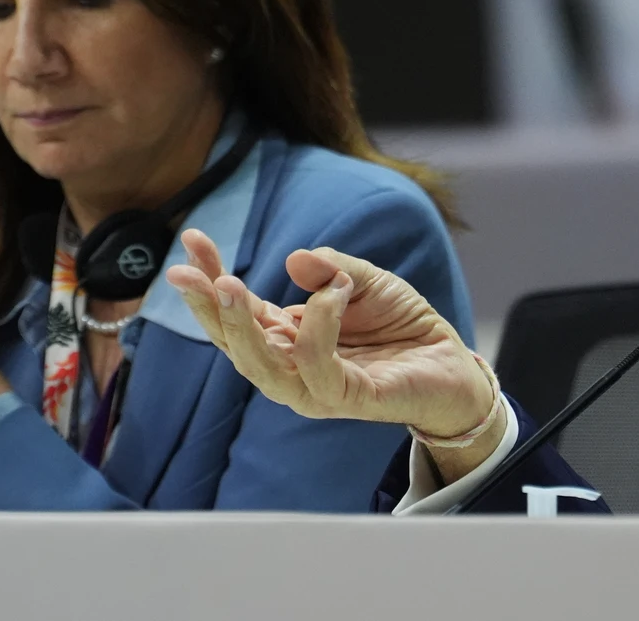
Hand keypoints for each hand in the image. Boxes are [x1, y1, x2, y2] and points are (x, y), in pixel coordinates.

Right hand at [167, 229, 501, 479]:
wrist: (452, 364)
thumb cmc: (402, 325)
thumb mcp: (364, 281)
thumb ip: (331, 269)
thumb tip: (293, 259)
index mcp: (287, 338)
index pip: (236, 312)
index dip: (210, 279)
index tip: (191, 239)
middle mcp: (292, 368)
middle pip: (234, 345)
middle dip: (207, 308)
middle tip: (186, 272)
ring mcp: (316, 389)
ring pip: (262, 367)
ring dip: (241, 325)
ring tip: (228, 284)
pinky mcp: (348, 399)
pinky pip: (318, 368)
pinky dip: (319, 327)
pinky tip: (332, 294)